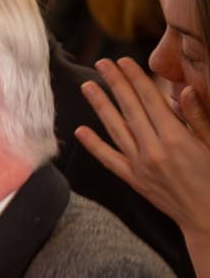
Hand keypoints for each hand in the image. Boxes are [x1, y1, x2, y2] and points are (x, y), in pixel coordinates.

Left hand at [76, 59, 209, 240]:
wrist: (207, 216)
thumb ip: (197, 117)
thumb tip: (183, 90)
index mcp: (176, 138)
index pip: (150, 101)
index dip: (136, 79)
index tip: (124, 62)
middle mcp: (153, 150)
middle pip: (129, 110)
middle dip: (115, 84)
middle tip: (101, 63)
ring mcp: (140, 166)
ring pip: (115, 130)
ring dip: (100, 106)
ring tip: (88, 86)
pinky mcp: (133, 180)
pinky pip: (109, 160)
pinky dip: (94, 145)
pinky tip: (80, 131)